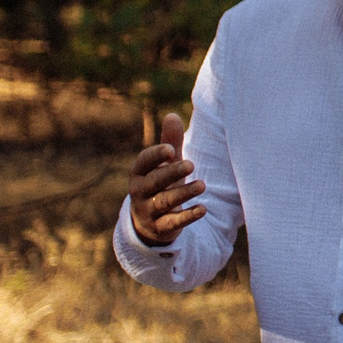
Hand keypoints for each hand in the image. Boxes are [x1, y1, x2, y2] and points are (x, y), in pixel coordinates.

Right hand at [127, 112, 207, 246]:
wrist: (149, 220)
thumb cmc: (160, 183)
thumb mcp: (165, 164)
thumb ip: (170, 142)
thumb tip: (173, 115)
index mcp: (139, 172)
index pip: (143, 162)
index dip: (155, 155)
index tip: (170, 149)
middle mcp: (140, 191)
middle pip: (154, 181)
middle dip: (171, 173)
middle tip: (191, 164)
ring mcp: (148, 210)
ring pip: (164, 201)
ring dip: (183, 193)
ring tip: (202, 185)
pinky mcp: (160, 227)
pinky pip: (173, 223)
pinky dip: (187, 217)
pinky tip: (203, 209)